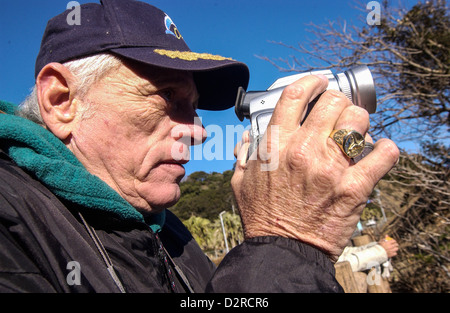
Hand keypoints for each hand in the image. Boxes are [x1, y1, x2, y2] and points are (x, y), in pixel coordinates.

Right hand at [232, 74, 398, 261]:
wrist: (283, 250)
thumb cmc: (262, 217)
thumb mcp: (240, 182)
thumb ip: (243, 154)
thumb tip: (249, 136)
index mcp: (276, 145)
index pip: (295, 95)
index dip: (311, 82)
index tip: (319, 82)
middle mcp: (303, 150)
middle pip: (332, 102)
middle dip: (338, 101)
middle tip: (339, 110)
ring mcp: (331, 167)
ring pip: (358, 121)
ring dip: (359, 122)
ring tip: (356, 131)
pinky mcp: (354, 187)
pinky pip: (382, 155)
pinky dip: (386, 149)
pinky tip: (380, 150)